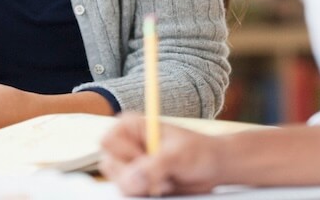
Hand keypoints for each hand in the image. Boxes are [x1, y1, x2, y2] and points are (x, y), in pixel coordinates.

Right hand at [99, 113, 222, 196]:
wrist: (211, 167)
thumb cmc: (198, 152)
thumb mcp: (178, 155)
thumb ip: (153, 166)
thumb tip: (130, 180)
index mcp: (129, 127)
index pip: (108, 142)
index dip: (125, 154)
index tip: (145, 157)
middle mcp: (125, 145)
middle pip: (109, 165)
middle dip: (136, 176)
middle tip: (161, 174)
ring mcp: (129, 166)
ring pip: (119, 183)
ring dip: (143, 188)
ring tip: (166, 180)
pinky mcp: (135, 183)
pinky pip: (129, 194)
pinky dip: (146, 195)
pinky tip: (164, 187)